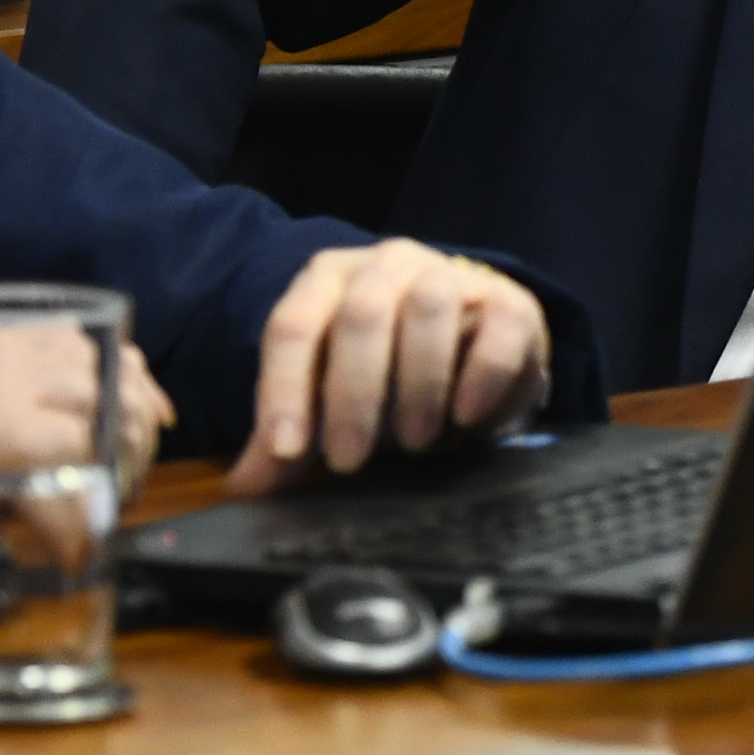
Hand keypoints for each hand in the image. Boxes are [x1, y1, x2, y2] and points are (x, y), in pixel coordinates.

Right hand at [0, 335, 170, 577]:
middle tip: (129, 476)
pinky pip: (69, 489)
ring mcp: (10, 399)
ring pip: (102, 430)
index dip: (133, 385)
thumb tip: (46, 423)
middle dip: (133, 432)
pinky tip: (67, 549)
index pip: (97, 348)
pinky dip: (74, 527)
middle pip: (113, 385)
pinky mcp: (3, 450)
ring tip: (97, 514)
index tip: (151, 416)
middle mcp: (9, 358)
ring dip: (112, 476)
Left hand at [229, 240, 551, 491]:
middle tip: (350, 460)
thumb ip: (288, 440)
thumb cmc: (384, 371)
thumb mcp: (328, 399)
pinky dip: (482, 376)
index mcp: (328, 281)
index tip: (288, 452)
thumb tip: (244, 489)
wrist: (468, 338)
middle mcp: (387, 265)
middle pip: (361, 316)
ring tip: (416, 443)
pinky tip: (467, 417)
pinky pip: (498, 326)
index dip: (285, 390)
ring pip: (429, 310)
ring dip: (418, 386)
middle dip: (352, 395)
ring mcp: (452, 275)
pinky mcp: (509, 299)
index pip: (293, 327)